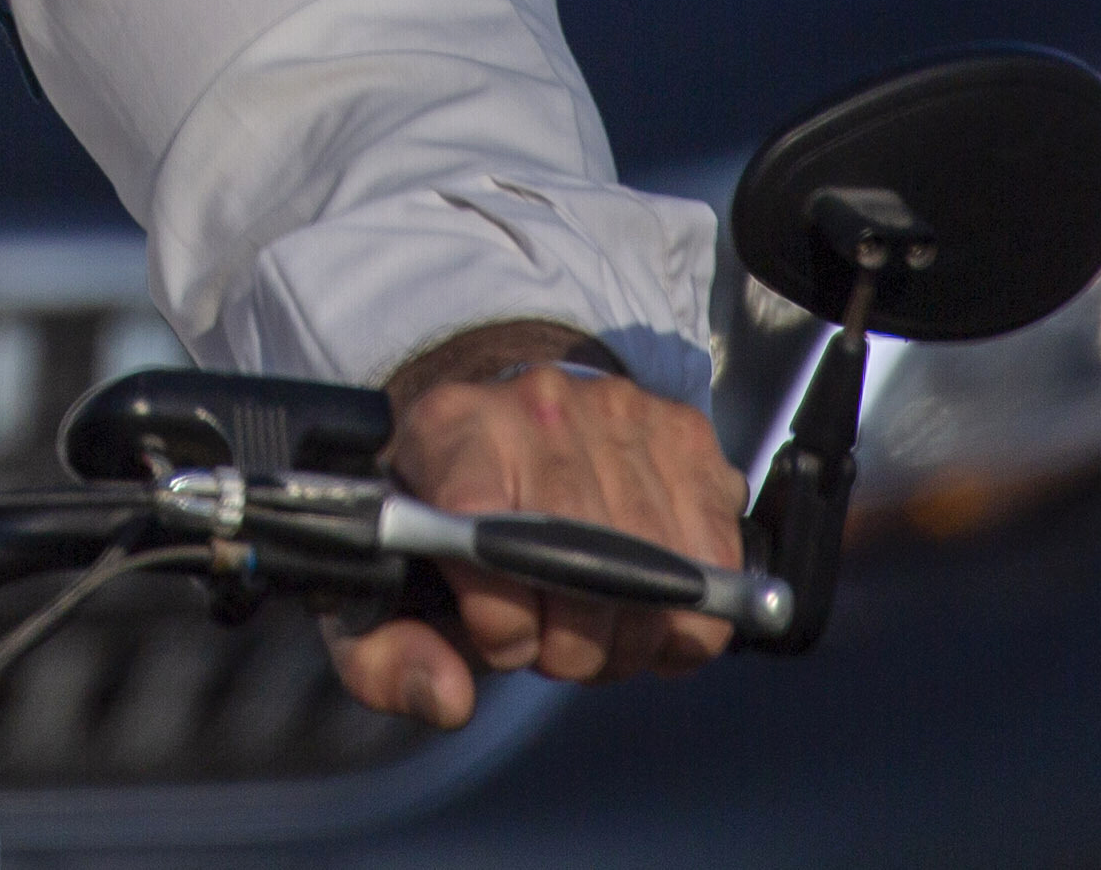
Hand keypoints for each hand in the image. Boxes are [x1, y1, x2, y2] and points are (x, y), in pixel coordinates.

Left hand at [327, 322, 743, 730]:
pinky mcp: (683, 432)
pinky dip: (688, 618)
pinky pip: (715, 563)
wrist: (503, 433)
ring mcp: (617, 411)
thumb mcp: (385, 590)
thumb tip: (448, 696)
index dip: (500, 617)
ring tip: (596, 630)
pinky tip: (646, 609)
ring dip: (632, 638)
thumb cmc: (444, 524)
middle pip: (583, 563)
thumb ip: (387, 659)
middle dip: (572, 644)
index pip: (483, 532)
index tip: (499, 641)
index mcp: (445, 430)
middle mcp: (534, 404)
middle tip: (553, 650)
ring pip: (660, 573)